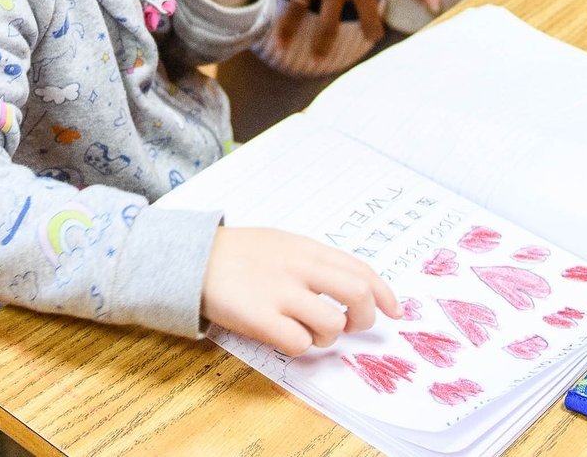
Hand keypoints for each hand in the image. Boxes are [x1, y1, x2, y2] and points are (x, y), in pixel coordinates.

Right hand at [201, 226, 398, 357]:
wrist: (192, 257)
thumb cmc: (238, 253)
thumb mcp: (282, 242)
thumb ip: (315, 261)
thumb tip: (353, 286)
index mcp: (307, 248)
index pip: (361, 270)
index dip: (385, 294)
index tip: (394, 311)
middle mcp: (299, 268)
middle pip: (357, 295)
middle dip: (365, 318)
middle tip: (353, 326)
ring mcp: (280, 293)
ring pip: (332, 325)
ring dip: (327, 335)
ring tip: (306, 329)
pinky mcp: (260, 318)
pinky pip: (299, 343)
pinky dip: (298, 345)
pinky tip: (282, 335)